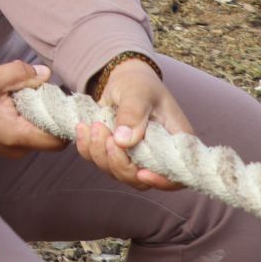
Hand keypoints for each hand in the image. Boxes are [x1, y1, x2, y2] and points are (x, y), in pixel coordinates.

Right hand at [0, 62, 69, 158]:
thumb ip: (19, 73)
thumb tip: (46, 73)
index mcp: (16, 136)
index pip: (59, 138)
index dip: (64, 119)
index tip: (59, 98)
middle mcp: (17, 148)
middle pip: (50, 131)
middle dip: (47, 108)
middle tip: (33, 86)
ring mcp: (10, 147)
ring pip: (38, 129)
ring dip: (35, 109)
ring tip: (17, 91)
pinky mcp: (4, 142)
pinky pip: (25, 129)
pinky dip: (24, 113)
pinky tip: (9, 99)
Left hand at [76, 60, 191, 191]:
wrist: (122, 80)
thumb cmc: (139, 84)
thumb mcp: (138, 93)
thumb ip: (133, 113)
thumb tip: (124, 141)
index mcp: (174, 144)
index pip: (176, 176)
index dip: (161, 182)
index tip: (141, 173)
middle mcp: (156, 155)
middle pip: (139, 180)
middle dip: (118, 162)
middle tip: (107, 135)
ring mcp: (134, 156)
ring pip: (116, 172)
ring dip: (99, 152)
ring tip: (95, 125)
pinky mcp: (114, 152)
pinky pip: (98, 161)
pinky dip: (87, 148)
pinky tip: (84, 128)